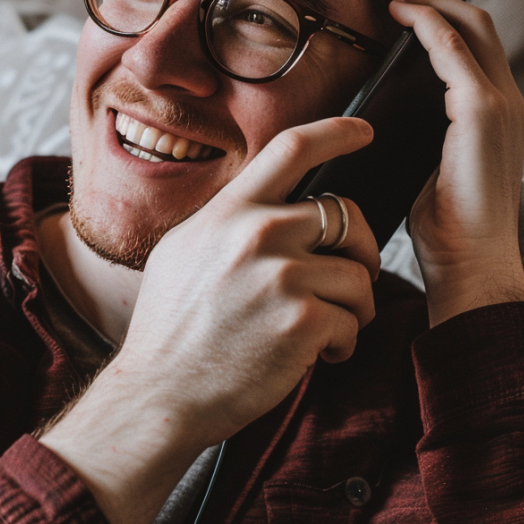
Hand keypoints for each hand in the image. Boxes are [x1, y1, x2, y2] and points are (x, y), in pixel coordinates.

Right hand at [41, 116, 379, 523]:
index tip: (363, 130)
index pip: (292, 148)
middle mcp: (258, 233)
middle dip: (362, 247)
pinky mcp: (302, 321)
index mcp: (230, 211)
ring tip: (320, 330)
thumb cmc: (170, 327)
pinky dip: (342, 343)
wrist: (159, 393)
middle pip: (346, 214)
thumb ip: (229, 220)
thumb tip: (268, 204)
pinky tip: (313, 355)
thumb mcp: (185, 249)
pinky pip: (354, 321)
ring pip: (358, 276)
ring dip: (351, 307)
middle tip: (351, 276)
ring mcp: (281, 276)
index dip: (336, 132)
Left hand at [388, 0, 523, 325]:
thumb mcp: (435, 166)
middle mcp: (507, 100)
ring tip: (395, 4)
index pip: (479, 46)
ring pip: (470, 25)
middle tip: (399, 1)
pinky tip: (400, 18)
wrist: (471, 263)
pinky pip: (451, 48)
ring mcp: (499, 102)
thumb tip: (383, 115)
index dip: (445, 19)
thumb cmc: (448, 226)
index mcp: (497, 113)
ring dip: (431, 6)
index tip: (405, 13)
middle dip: (439, 1)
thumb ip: (425, 132)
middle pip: (480, 24)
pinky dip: (426, 24)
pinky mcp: (481, 110)